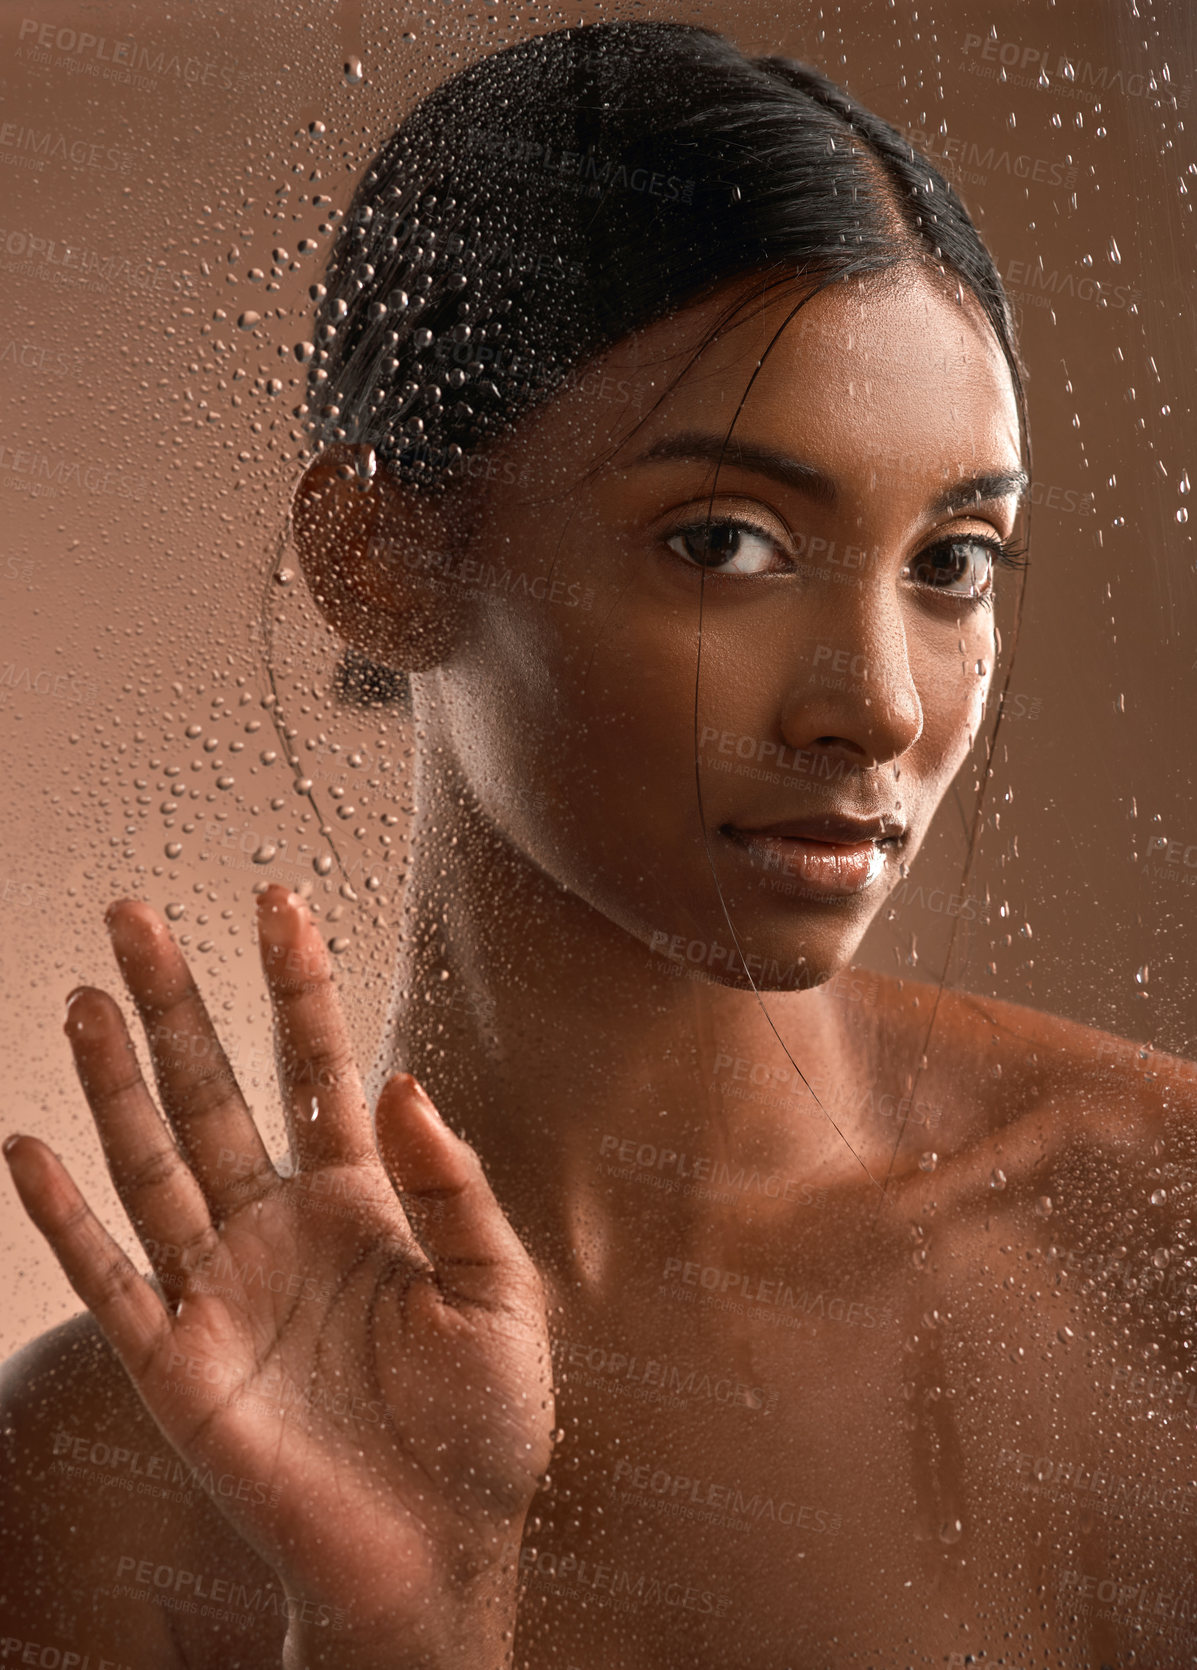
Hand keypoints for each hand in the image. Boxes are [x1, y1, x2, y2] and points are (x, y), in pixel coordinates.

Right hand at [4, 886, 553, 1665]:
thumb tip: (401, 1081)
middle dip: (178, 1004)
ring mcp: (220, 1289)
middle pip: (213, 1092)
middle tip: (137, 914)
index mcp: (360, 1202)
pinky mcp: (176, 1363)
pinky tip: (32, 1148)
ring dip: (116, 1082)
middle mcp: (277, 1228)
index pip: (317, 1067)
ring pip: (153, 1161)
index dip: (296, 986)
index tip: (277, 901)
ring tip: (89, 993)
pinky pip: (110, 1277)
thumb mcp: (499, 1290)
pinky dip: (66, 1216)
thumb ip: (453, 1186)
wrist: (438, 1555)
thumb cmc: (482, 1426)